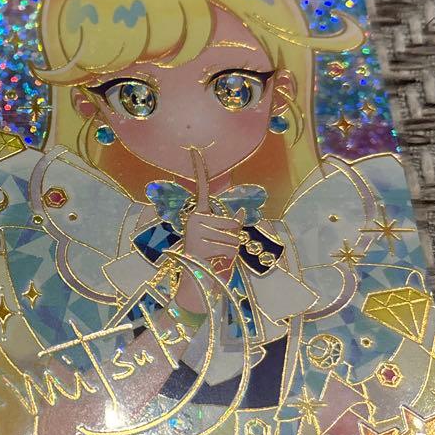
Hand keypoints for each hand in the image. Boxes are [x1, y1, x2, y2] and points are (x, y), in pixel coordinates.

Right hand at [180, 147, 241, 276]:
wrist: (195, 285)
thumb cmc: (210, 261)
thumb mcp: (222, 240)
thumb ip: (230, 225)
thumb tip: (240, 211)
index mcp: (197, 215)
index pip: (201, 188)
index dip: (198, 168)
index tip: (194, 149)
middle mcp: (194, 219)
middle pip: (233, 221)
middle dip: (234, 238)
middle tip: (218, 250)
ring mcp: (196, 231)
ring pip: (234, 235)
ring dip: (232, 250)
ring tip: (216, 258)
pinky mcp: (200, 244)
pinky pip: (230, 247)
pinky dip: (228, 258)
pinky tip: (214, 262)